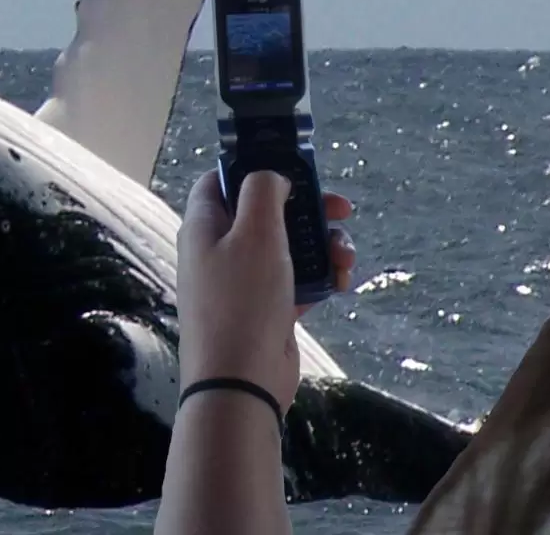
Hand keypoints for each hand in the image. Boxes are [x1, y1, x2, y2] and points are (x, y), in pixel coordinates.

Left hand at [176, 169, 354, 413]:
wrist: (241, 382)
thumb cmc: (243, 299)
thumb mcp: (255, 232)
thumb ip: (263, 190)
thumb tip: (270, 175)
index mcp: (204, 225)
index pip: (220, 179)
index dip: (253, 166)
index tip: (292, 167)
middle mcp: (219, 249)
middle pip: (266, 211)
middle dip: (307, 207)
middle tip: (342, 208)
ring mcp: (243, 281)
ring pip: (288, 246)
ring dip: (322, 244)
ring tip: (345, 257)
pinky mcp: (267, 308)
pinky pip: (297, 280)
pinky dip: (321, 277)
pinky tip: (342, 282)